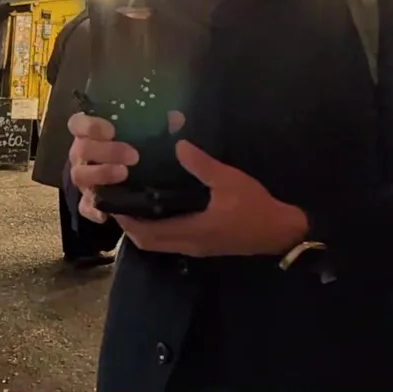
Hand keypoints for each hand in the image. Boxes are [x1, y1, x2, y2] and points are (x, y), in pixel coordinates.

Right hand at [67, 110, 185, 223]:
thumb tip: (175, 118)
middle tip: (134, 155)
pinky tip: (106, 213)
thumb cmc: (133, 148)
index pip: (78, 124)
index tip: (111, 130)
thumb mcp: (145, 135)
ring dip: (101, 173)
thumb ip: (159, 125)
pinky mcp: (87, 202)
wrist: (130, 179)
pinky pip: (84, 207)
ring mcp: (83, 179)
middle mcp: (82, 155)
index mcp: (91, 133)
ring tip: (124, 174)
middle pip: (81, 149)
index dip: (91, 125)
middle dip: (106, 151)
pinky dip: (93, 210)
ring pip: (80, 175)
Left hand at [115, 135, 308, 257]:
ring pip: (157, 242)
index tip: (112, 201)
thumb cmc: (254, 207)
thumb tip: (178, 146)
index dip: (125, 220)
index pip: (146, 233)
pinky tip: (158, 205)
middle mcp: (187, 244)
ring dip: (142, 226)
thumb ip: (201, 165)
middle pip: (146, 241)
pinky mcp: (203, 244)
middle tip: (119, 198)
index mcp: (190, 232)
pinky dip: (157, 226)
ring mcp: (195, 246)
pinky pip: (170, 239)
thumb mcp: (229, 181)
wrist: (280, 231)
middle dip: (129, 224)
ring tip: (133, 200)